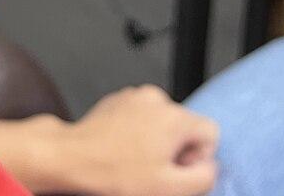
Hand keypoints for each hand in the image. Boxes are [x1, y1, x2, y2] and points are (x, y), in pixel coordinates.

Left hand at [0, 86, 218, 195]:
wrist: (73, 158)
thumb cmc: (116, 173)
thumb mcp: (170, 188)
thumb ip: (203, 176)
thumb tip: (210, 166)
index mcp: (173, 116)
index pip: (210, 132)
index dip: (199, 158)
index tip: (178, 170)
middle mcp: (156, 99)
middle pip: (185, 126)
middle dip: (176, 150)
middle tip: (154, 171)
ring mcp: (134, 96)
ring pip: (162, 123)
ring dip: (157, 143)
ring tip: (136, 162)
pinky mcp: (117, 101)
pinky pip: (142, 117)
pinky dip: (139, 134)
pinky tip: (123, 151)